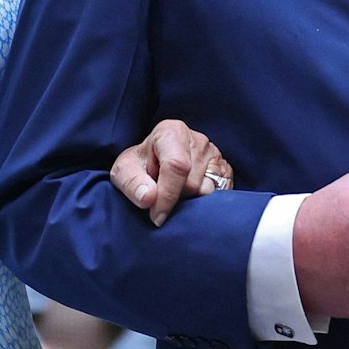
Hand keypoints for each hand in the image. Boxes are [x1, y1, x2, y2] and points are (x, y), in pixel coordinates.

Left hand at [111, 119, 233, 226]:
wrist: (154, 161)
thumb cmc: (139, 165)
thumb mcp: (124, 171)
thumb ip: (132, 183)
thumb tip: (149, 199)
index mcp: (172, 132)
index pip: (176, 166)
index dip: (167, 196)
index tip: (157, 217)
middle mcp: (198, 140)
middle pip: (193, 184)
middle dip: (176, 199)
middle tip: (161, 197)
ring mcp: (215, 153)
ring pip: (209, 191)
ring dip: (191, 201)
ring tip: (175, 193)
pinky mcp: (225, 168)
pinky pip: (221, 193)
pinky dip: (205, 201)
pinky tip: (190, 195)